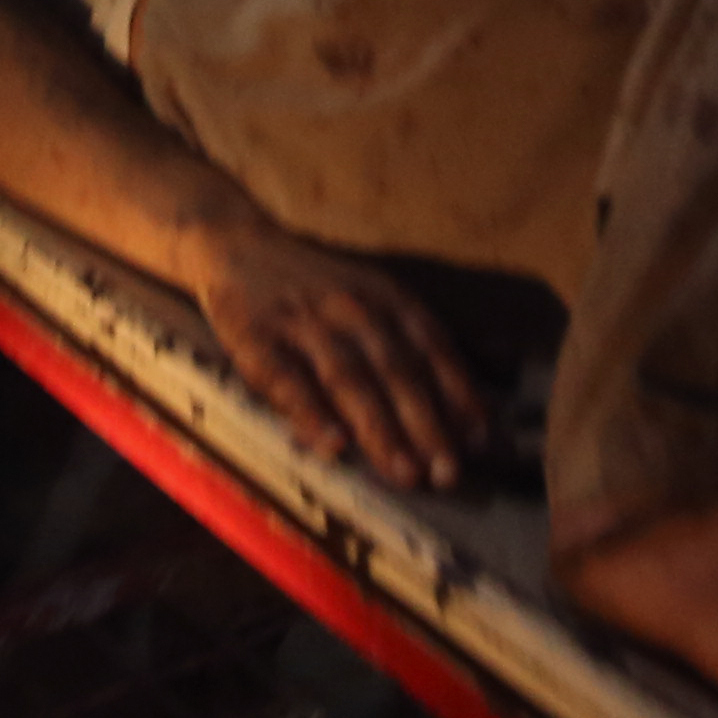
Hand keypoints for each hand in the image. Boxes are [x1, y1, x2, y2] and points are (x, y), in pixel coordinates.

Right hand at [193, 225, 491, 490]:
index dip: (459, 394)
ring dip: (381, 429)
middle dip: (427, 424)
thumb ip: (414, 340)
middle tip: (448, 472)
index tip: (479, 441)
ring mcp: (304, 323)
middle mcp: (352, 308)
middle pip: (397, 371)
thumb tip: (463, 401)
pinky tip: (334, 446)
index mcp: (387, 298)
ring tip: (405, 472)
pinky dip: (312, 414)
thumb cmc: (320, 286)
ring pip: (349, 379)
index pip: (433, 348)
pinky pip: (287, 381)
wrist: (238, 244)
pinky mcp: (257, 339)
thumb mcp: (375, 294)